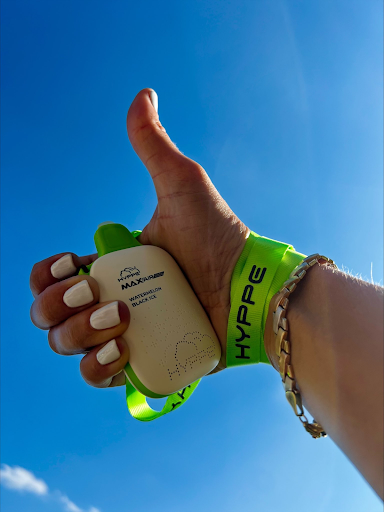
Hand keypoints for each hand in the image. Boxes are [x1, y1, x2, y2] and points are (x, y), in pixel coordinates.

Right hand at [30, 88, 249, 387]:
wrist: (251, 287)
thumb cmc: (219, 236)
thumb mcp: (182, 185)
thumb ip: (153, 143)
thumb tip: (142, 93)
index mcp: (111, 265)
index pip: (53, 277)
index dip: (48, 277)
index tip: (74, 265)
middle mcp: (112, 301)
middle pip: (49, 316)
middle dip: (57, 308)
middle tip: (100, 295)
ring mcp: (126, 334)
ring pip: (68, 347)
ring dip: (77, 336)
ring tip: (122, 321)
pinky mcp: (145, 362)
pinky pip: (100, 375)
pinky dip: (98, 367)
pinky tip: (121, 350)